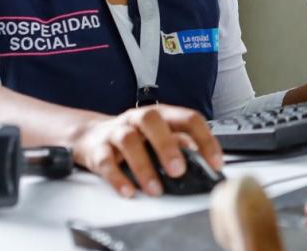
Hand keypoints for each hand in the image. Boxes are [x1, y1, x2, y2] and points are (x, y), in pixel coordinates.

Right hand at [71, 104, 223, 197]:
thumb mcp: (160, 137)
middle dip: (167, 146)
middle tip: (178, 171)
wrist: (90, 136)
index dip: (205, 139)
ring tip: (155, 189)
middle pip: (153, 121)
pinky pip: (106, 161)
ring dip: (143, 166)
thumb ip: (180, 145)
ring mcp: (116, 132)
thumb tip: (202, 160)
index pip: (188, 119)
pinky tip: (129, 191)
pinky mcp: (97, 149)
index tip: (215, 163)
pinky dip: (117, 178)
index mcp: (161, 115)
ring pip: (129, 141)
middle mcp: (138, 119)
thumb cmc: (135, 138)